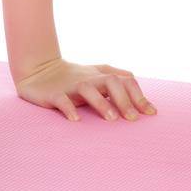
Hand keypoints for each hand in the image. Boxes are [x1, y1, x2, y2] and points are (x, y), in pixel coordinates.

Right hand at [14, 57, 157, 122]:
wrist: (39, 69)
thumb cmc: (73, 75)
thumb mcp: (97, 73)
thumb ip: (116, 76)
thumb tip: (135, 80)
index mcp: (101, 75)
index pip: (126, 81)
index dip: (139, 96)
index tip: (151, 113)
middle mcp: (89, 78)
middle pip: (111, 82)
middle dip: (124, 100)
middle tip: (133, 120)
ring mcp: (71, 85)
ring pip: (89, 89)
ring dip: (101, 103)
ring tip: (111, 120)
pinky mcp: (54, 94)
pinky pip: (62, 100)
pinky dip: (69, 108)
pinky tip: (76, 120)